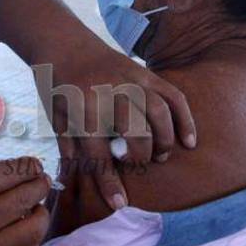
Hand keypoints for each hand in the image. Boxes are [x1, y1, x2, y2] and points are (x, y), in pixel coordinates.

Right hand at [0, 157, 49, 245]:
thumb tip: (17, 175)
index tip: (34, 164)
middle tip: (40, 180)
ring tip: (34, 209)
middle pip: (25, 199)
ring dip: (40, 215)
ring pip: (33, 231)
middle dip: (39, 184)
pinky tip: (24, 239)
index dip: (27, 166)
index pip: (8, 175)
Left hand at [38, 22, 194, 210]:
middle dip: (140, 157)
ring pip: (158, 113)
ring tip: (160, 156)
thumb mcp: (56, 119)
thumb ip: (71, 151)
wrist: (62, 42)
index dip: (109, 181)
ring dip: (164, 140)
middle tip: (138, 166)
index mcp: (80, 107)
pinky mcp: (144, 72)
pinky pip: (173, 95)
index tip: (119, 204)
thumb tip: (83, 185)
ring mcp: (128, 79)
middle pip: (135, 132)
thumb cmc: (56, 86)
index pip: (98, 152)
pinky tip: (189, 141)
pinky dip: (185, 119)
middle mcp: (107, 92)